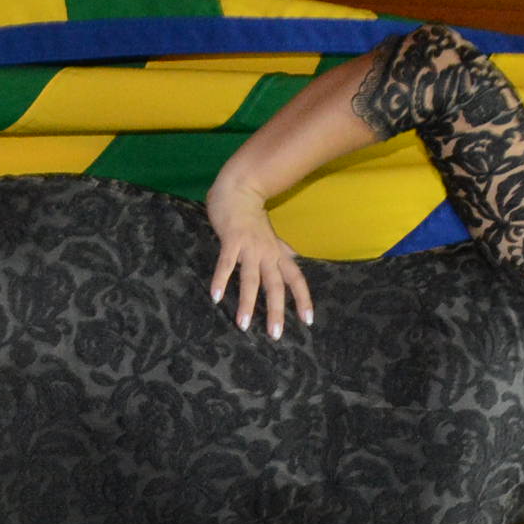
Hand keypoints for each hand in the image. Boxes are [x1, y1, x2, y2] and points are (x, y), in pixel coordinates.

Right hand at [206, 184, 312, 338]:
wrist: (239, 188)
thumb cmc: (253, 214)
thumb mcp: (272, 235)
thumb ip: (282, 250)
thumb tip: (296, 259)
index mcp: (277, 254)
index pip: (296, 278)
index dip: (303, 298)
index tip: (308, 320)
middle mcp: (267, 253)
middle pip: (275, 285)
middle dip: (275, 310)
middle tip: (275, 334)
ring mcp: (249, 247)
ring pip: (250, 279)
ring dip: (247, 303)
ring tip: (243, 325)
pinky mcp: (231, 240)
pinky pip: (226, 263)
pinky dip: (221, 279)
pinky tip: (215, 296)